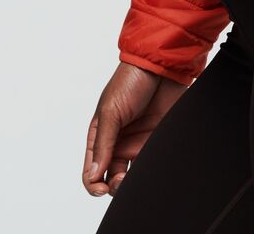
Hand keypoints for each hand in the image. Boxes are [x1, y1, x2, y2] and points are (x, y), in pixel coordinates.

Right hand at [84, 62, 188, 195]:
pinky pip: (150, 163)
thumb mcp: (111, 111)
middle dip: (114, 185)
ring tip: (135, 177)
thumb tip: (93, 175)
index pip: (91, 169)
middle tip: (121, 180)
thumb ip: (103, 144)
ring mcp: (138, 142)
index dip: (93, 184)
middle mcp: (118, 141)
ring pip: (131, 174)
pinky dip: (148, 171)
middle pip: (111, 176)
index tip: (101, 189)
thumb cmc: (131, 80)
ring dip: (131, 181)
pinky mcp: (156, 140)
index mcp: (100, 134)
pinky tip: (148, 169)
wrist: (162, 66)